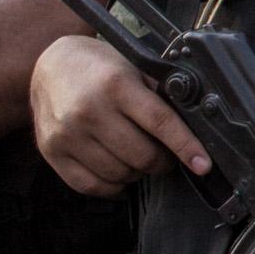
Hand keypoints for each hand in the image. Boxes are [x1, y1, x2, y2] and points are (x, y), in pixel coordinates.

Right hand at [29, 35, 209, 195]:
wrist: (52, 66)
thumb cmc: (102, 68)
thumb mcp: (135, 69)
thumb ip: (160, 95)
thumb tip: (194, 125)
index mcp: (116, 85)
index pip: (160, 122)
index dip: (186, 146)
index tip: (203, 164)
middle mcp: (89, 111)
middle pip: (141, 155)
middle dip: (163, 162)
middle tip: (167, 155)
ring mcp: (67, 134)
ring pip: (118, 174)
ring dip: (138, 173)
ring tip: (140, 159)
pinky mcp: (51, 152)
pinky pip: (89, 185)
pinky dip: (112, 187)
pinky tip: (121, 178)